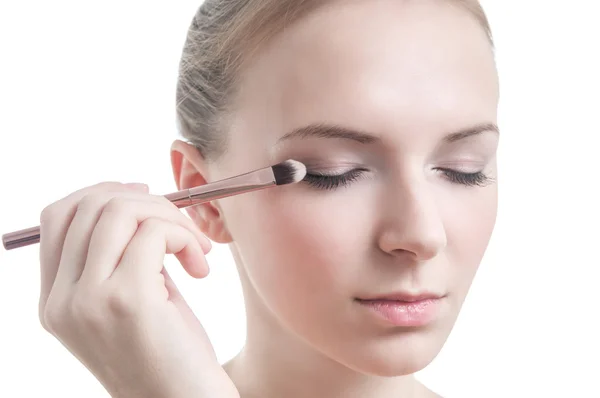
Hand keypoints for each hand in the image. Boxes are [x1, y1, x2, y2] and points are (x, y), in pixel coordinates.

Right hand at [37, 182, 239, 397]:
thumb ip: (119, 255)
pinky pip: (154, 233)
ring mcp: (88, 300)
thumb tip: (132, 197)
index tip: (145, 197)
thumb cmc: (167, 354)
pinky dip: (185, 236)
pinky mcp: (126, 299)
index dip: (103, 193)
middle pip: (88, 205)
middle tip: (179, 222)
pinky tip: (201, 267)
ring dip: (170, 216)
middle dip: (144, 200)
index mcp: (56, 300)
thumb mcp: (130, 301)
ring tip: (195, 248)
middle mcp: (62, 301)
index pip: (58, 218)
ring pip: (120, 210)